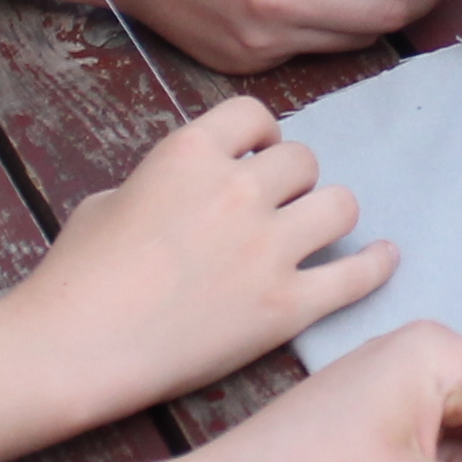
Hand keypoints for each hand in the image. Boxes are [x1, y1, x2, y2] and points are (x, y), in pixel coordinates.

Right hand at [2, 98, 394, 414]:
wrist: (78, 346)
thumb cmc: (78, 276)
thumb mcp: (110, 199)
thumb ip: (163, 181)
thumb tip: (190, 187)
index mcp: (189, 154)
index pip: (255, 115)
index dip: (261, 135)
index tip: (259, 154)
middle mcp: (238, 190)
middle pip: (304, 160)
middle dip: (293, 180)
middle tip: (280, 204)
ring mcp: (268, 249)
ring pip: (341, 206)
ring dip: (329, 214)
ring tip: (318, 229)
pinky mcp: (287, 306)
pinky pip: (356, 276)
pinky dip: (375, 265)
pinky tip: (384, 258)